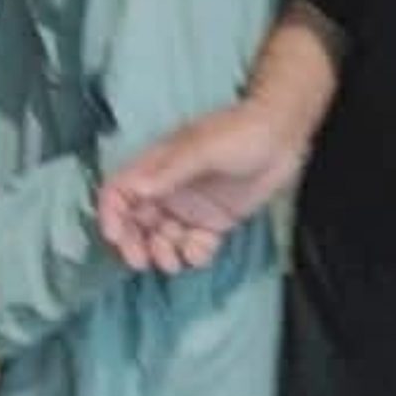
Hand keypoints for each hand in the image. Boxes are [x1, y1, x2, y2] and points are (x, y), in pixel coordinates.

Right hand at [96, 99, 307, 274]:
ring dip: (163, 253)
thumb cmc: (240, 132)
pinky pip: (194, 245)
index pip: (119, 192)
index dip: (111, 214)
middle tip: (142, 262)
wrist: (283, 135)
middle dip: (134, 243)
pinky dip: (194, 254)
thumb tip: (137, 189)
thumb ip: (171, 170)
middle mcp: (167, 189)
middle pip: (135, 222)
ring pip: (162, 238)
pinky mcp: (212, 222)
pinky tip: (205, 249)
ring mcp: (189, 208)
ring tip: (176, 260)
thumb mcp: (205, 148)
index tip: (116, 237)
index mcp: (156, 167)